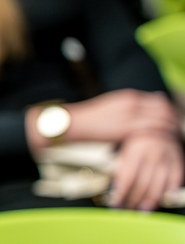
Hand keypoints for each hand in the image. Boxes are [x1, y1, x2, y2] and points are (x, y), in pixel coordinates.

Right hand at [27, 90, 178, 151]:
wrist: (69, 124)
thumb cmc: (85, 121)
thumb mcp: (107, 109)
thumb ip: (124, 110)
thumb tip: (138, 113)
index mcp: (127, 97)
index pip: (159, 100)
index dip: (168, 112)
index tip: (171, 123)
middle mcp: (132, 103)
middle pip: (165, 109)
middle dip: (174, 121)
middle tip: (176, 133)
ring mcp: (131, 115)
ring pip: (163, 120)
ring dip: (171, 130)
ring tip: (173, 142)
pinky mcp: (128, 128)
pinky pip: (155, 131)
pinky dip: (163, 138)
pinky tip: (164, 146)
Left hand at [110, 132, 183, 210]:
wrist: (159, 126)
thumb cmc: (138, 142)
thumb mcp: (124, 150)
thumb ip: (120, 168)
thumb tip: (114, 192)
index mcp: (135, 150)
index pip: (127, 177)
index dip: (121, 193)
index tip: (114, 204)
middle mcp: (152, 154)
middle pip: (142, 184)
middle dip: (133, 201)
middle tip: (126, 211)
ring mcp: (167, 158)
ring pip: (158, 184)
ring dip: (149, 201)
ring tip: (142, 212)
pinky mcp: (178, 161)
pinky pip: (175, 179)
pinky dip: (170, 191)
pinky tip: (164, 200)